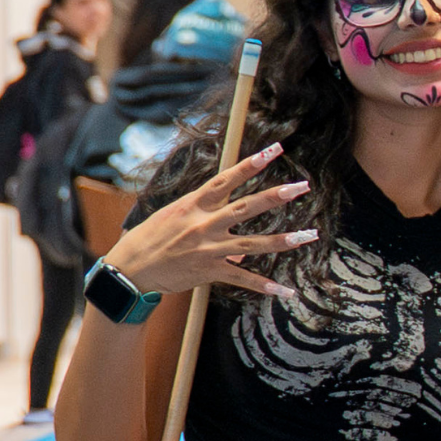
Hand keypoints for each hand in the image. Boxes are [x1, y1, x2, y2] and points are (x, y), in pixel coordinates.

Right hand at [101, 143, 314, 301]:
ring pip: (253, 244)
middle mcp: (204, 224)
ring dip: (284, 240)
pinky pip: (242, 278)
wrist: (130, 269)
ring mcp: (209, 249)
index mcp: (194, 204)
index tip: (274, 150)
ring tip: (311, 235)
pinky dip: (264, 285)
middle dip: (276, 196)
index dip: (251, 164)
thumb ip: (205, 213)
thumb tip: (227, 212)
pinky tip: (286, 290)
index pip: (227, 179)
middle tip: (302, 186)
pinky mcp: (209, 271)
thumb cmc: (150, 238)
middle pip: (247, 207)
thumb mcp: (174, 215)